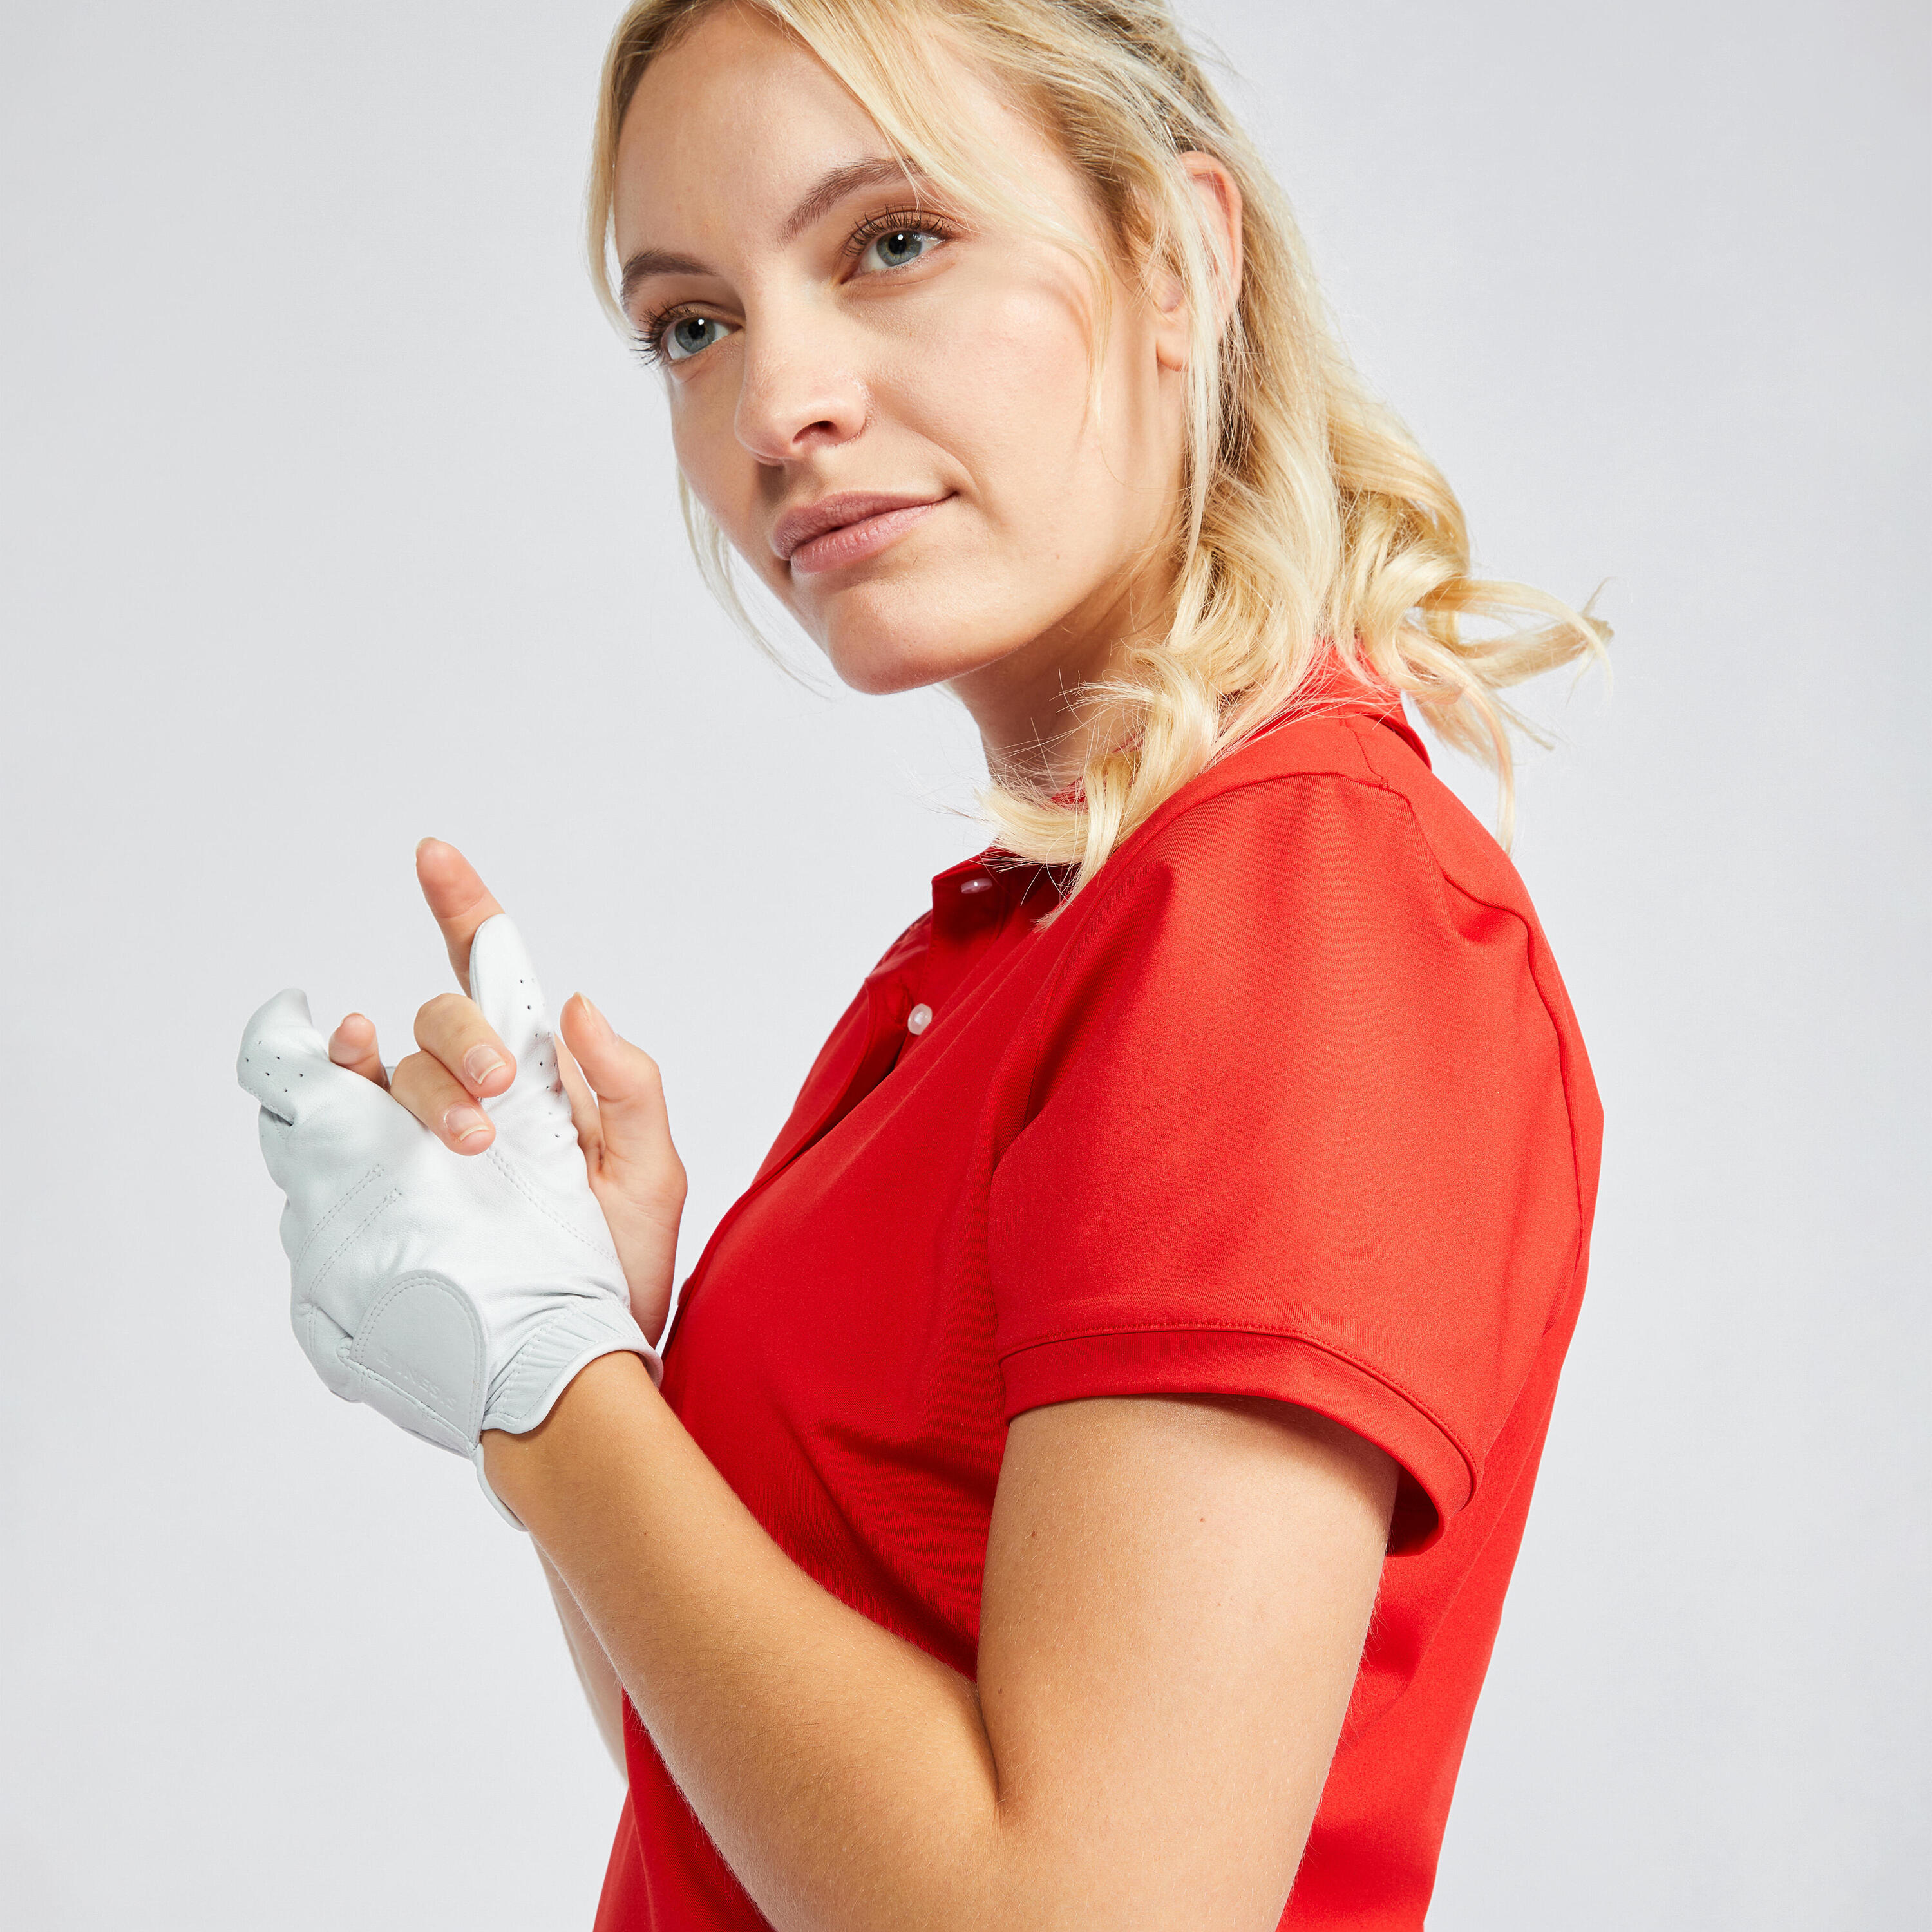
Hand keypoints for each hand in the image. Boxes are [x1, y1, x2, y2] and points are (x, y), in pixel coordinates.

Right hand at [237, 845, 677, 1523]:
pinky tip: (345, 1090)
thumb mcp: (651, 1182)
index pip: (496, 984)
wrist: (574, 1380)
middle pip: (438, 1022)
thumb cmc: (619, 1285)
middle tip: (500, 1106)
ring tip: (464, 1135)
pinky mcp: (380, 1195)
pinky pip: (334, 1129)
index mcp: (540, 1088)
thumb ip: (628, 1089)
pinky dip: (329, 1096)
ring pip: (387, 1070)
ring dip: (418, 1080)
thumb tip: (572, 1003)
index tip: (436, 856)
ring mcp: (419, 1149)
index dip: (464, 913)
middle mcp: (473, 1104)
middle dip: (463, 1042)